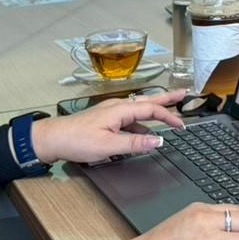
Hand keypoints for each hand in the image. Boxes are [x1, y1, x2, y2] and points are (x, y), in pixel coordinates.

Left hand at [30, 91, 187, 165]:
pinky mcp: (106, 119)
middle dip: (167, 98)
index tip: (182, 126)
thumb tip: (158, 140)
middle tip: (184, 94)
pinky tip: (145, 129)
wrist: (53, 138)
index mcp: (120, 109)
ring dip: (156, 109)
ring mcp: (111, 112)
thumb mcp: (108, 145)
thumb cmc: (77, 140)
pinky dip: (143, 120)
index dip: (169, 117)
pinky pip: (130, 117)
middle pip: (148, 101)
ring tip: (170, 109)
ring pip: (140, 108)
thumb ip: (135, 142)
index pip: (152, 109)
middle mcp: (118, 106)